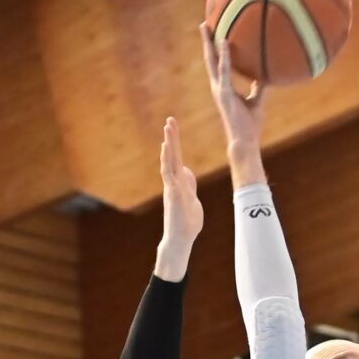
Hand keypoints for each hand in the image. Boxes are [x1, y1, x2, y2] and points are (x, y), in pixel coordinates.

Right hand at [156, 115, 204, 280]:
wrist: (181, 239)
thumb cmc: (187, 223)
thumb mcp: (192, 199)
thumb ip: (189, 185)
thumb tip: (186, 172)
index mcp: (180, 182)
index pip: (177, 158)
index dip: (176, 144)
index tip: (174, 129)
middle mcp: (173, 181)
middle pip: (172, 155)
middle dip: (172, 137)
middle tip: (170, 119)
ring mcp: (171, 185)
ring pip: (169, 160)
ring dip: (169, 143)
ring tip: (168, 126)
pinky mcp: (172, 192)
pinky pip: (167, 172)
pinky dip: (166, 158)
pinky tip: (166, 146)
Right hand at [200, 23, 265, 181]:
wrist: (245, 141)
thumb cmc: (250, 124)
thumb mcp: (257, 101)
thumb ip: (258, 87)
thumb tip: (264, 76)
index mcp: (224, 88)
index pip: (217, 64)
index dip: (214, 49)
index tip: (213, 34)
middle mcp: (218, 86)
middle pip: (210, 59)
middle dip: (206, 41)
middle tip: (204, 23)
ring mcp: (219, 89)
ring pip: (212, 61)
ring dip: (209, 43)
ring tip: (206, 26)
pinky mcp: (225, 93)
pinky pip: (225, 70)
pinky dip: (225, 56)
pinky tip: (225, 42)